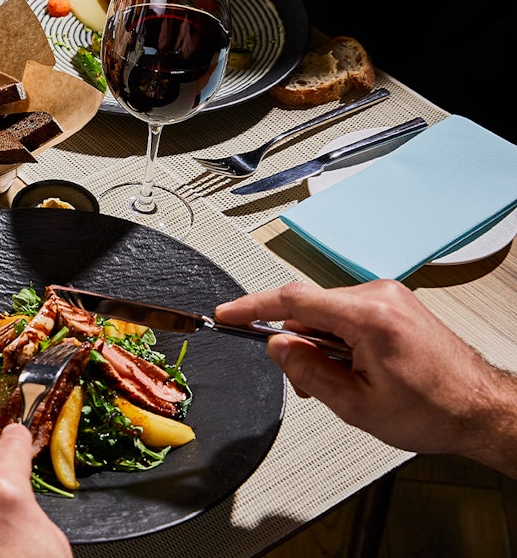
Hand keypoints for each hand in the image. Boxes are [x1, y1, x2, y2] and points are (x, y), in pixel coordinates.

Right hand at [214, 280, 504, 458]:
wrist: (480, 409)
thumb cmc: (435, 410)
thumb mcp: (357, 405)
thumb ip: (308, 371)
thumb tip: (277, 346)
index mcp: (370, 317)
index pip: (293, 300)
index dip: (252, 307)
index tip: (226, 314)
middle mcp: (380, 296)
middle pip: (309, 308)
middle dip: (297, 345)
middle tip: (307, 384)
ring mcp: (390, 296)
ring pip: (327, 313)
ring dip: (321, 346)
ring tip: (345, 383)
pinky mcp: (395, 304)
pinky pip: (348, 314)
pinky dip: (339, 340)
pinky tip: (356, 369)